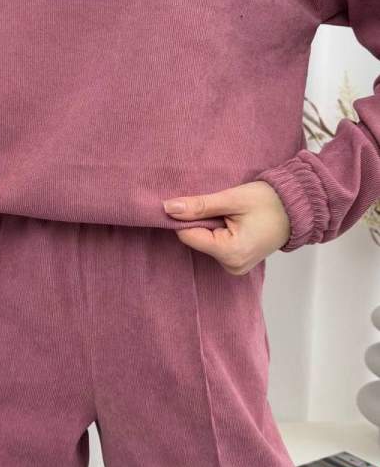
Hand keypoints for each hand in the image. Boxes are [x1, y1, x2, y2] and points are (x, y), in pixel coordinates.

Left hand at [162, 180, 290, 273]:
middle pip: (197, 240)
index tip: (202, 202)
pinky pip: (217, 246)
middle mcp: (232, 266)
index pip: (188, 235)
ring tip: (233, 215)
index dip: (188, 216)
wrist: (298, 208)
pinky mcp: (238, 262)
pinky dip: (220, 232)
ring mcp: (236, 267)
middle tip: (223, 207)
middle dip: (203, 221)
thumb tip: (167, 208)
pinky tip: (235, 222)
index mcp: (230, 253)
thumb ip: (199, 205)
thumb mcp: (232, 199)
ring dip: (212, 226)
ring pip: (206, 242)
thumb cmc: (269, 201)